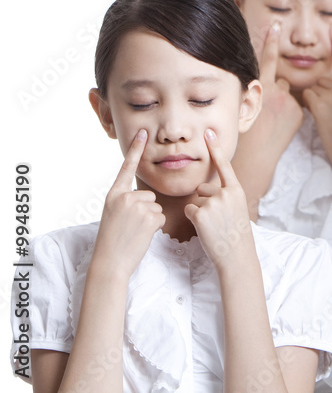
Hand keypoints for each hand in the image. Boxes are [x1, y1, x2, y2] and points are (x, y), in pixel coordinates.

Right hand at [91, 130, 164, 278]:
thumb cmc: (113, 239)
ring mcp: (137, 206)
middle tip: (130, 226)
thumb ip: (127, 201)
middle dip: (145, 210)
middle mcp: (124, 197)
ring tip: (134, 231)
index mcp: (114, 194)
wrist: (110, 260)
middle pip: (149, 195)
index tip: (142, 132)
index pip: (126, 168)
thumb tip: (147, 197)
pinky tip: (141, 235)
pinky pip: (160, 217)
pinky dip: (154, 227)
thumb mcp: (113, 214)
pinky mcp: (149, 217)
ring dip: (150, 219)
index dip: (135, 149)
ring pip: (156, 207)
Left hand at [185, 129, 255, 269]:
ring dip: (199, 213)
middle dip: (204, 202)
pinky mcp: (200, 214)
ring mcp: (213, 203)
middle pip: (203, 189)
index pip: (224, 166)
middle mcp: (226, 193)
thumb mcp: (237, 210)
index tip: (209, 132)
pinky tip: (205, 229)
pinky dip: (193, 220)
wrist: (236, 255)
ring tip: (213, 226)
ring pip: (195, 201)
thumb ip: (225, 196)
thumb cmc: (236, 234)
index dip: (216, 149)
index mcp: (237, 190)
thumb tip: (203, 190)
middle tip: (218, 220)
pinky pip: (189, 211)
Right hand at [253, 21, 304, 146]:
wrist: (256, 156)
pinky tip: (282, 125)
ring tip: (274, 121)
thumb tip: (262, 84)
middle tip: (268, 109)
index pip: (265, 59)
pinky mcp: (299, 111)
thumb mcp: (243, 106)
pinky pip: (296, 105)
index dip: (270, 41)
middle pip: (280, 80)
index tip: (275, 24)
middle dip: (276, 90)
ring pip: (289, 93)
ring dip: (284, 102)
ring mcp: (289, 101)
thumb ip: (254, 91)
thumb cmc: (245, 133)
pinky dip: (291, 113)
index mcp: (258, 87)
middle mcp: (274, 91)